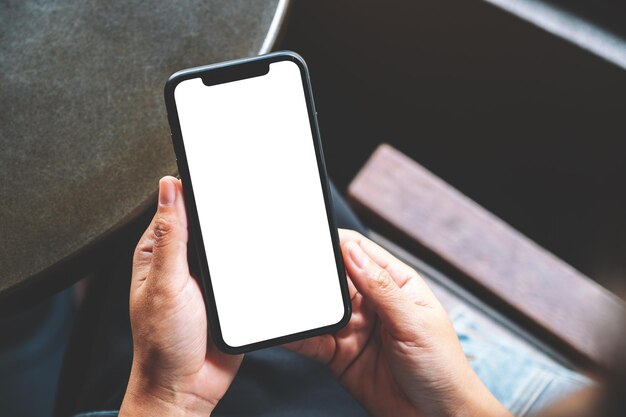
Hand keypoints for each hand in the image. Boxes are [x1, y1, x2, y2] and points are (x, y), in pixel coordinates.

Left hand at [120, 176, 242, 416]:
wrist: (189, 387)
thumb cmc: (163, 344)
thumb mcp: (165, 283)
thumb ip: (170, 236)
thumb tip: (168, 188)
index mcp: (159, 252)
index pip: (177, 206)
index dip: (195, 186)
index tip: (216, 168)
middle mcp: (183, 261)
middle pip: (208, 222)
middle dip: (226, 210)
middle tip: (248, 190)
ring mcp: (209, 277)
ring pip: (230, 243)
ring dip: (242, 236)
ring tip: (262, 217)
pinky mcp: (230, 293)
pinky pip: (245, 268)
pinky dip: (254, 260)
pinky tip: (266, 251)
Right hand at [286, 230, 510, 416]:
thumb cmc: (442, 367)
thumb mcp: (414, 323)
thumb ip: (381, 288)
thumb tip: (352, 252)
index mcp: (395, 284)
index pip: (361, 252)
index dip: (337, 242)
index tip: (312, 238)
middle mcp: (371, 302)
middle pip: (334, 278)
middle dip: (312, 273)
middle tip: (290, 269)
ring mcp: (353, 328)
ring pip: (320, 309)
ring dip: (302, 304)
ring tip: (282, 299)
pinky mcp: (339, 355)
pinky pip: (313, 341)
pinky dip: (297, 335)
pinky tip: (286, 330)